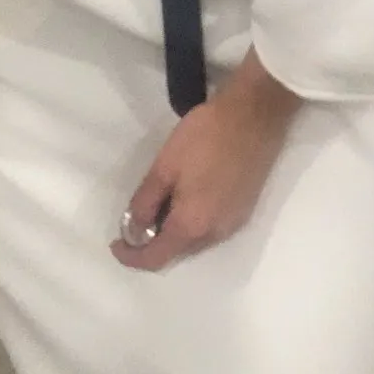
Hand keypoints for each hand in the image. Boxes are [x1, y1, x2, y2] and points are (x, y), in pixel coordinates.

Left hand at [111, 54, 302, 274]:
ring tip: (162, 201)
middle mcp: (215, 235)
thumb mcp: (164, 166)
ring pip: (196, 242)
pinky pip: (212, 229)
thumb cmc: (205, 136)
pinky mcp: (245, 210)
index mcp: (192, 226)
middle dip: (153, 242)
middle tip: (139, 214)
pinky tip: (188, 196)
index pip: (156, 259)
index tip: (116, 243)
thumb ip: (144, 203)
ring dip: (174, 232)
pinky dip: (194, 223)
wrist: (256, 114)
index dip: (131, 257)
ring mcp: (234, 224)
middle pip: (177, 253)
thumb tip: (133, 231)